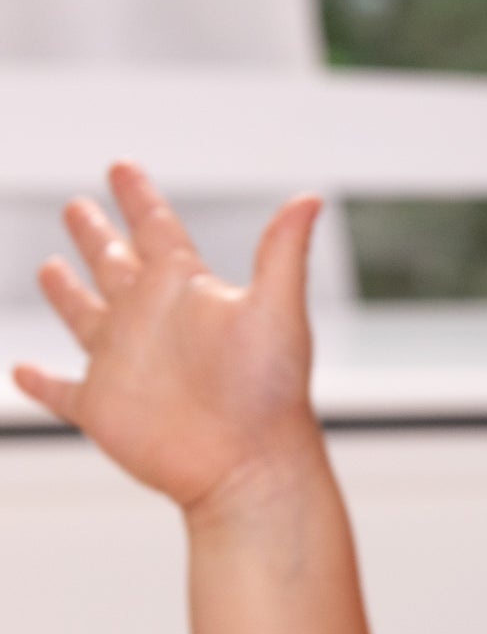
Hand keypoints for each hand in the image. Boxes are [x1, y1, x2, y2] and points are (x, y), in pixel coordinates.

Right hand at [11, 163, 324, 515]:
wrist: (251, 467)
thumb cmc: (271, 394)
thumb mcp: (277, 312)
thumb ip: (283, 252)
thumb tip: (310, 199)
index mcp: (186, 290)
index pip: (156, 229)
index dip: (138, 197)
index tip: (122, 166)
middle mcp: (152, 320)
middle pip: (115, 264)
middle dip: (96, 234)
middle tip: (79, 205)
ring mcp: (123, 364)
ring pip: (84, 317)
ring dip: (66, 293)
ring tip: (51, 267)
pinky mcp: (102, 409)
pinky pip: (60, 392)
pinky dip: (39, 384)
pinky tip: (22, 371)